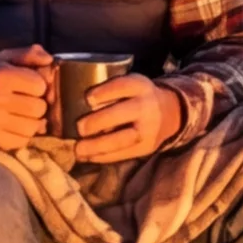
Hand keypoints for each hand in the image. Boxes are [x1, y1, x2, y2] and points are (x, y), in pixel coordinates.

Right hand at [0, 48, 55, 151]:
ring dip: (32, 122)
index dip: (38, 86)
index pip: (39, 85)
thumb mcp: (4, 59)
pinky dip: (22, 136)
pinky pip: (21, 141)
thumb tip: (49, 60)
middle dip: (37, 105)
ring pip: (32, 127)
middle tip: (26, 103)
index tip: (29, 86)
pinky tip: (14, 126)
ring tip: (21, 115)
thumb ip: (29, 55)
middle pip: (38, 108)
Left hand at [69, 70, 185, 163]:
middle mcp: (147, 106)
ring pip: (122, 139)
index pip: (122, 86)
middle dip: (97, 122)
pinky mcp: (146, 147)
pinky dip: (103, 157)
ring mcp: (148, 129)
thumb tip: (72, 103)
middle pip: (122, 114)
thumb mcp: (129, 85)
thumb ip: (109, 91)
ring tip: (78, 149)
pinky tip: (88, 157)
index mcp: (139, 85)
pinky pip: (123, 154)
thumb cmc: (137, 97)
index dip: (104, 93)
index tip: (87, 98)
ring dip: (97, 145)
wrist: (170, 112)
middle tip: (79, 128)